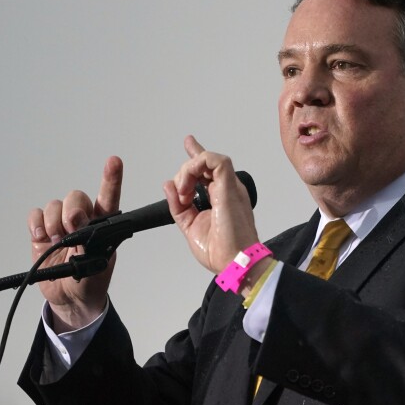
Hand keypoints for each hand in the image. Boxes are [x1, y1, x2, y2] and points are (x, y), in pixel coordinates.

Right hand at [28, 156, 122, 330]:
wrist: (71, 299)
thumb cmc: (91, 280)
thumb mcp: (97, 265)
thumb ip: (89, 243)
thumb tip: (76, 227)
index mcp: (103, 224)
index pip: (108, 197)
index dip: (111, 179)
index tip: (114, 162)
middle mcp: (82, 219)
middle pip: (75, 197)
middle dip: (73, 209)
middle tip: (72, 227)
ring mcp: (61, 224)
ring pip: (55, 205)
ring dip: (54, 222)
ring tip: (57, 241)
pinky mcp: (42, 232)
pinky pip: (36, 215)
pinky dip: (37, 224)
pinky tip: (42, 238)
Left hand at [163, 136, 260, 275]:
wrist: (236, 262)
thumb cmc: (221, 251)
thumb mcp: (191, 226)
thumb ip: (179, 206)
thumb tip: (169, 186)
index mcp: (221, 197)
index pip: (208, 169)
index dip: (197, 154)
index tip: (188, 142)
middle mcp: (227, 189)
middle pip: (204, 163)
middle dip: (184, 174)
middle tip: (181, 197)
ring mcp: (229, 186)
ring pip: (208, 158)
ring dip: (189, 170)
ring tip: (184, 190)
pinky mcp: (229, 186)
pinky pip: (214, 160)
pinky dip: (197, 165)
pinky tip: (188, 184)